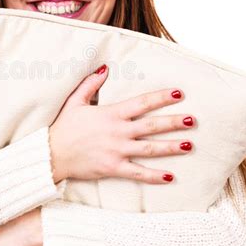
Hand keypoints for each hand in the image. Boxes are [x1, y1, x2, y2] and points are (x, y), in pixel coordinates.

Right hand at [48, 64, 195, 184]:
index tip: (179, 93)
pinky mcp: (113, 168)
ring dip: (171, 147)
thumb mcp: (75, 101)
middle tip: (193, 120)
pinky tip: (170, 176)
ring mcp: (117, 151)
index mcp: (110, 113)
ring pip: (150, 149)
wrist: (52, 153)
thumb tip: (105, 68)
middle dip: (174, 122)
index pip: (142, 103)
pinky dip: (155, 176)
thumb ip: (91, 84)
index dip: (162, 97)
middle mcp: (118, 131)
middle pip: (152, 125)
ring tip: (190, 145)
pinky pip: (138, 172)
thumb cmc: (64, 126)